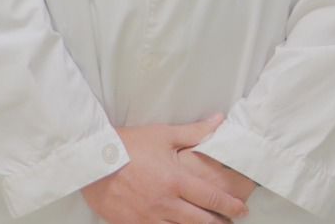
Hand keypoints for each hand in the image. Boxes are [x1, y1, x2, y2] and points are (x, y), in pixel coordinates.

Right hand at [81, 116, 249, 223]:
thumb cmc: (129, 144)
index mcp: (175, 181)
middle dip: (219, 223)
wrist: (93, 161)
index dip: (230, 206)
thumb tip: (219, 121)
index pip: (211, 198)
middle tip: (231, 222)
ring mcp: (148, 218)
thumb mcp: (163, 135)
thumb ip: (195, 132)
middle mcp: (165, 203)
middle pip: (200, 221)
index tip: (241, 210)